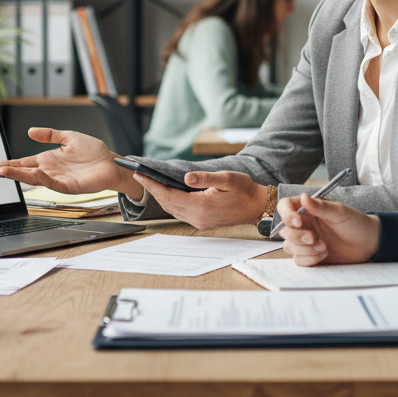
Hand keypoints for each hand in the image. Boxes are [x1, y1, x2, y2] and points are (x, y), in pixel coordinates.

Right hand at [0, 127, 137, 196]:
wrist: (111, 163)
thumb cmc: (94, 152)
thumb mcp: (69, 137)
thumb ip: (49, 135)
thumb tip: (30, 130)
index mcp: (48, 159)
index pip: (24, 162)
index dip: (9, 164)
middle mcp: (50, 171)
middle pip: (24, 172)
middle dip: (7, 172)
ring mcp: (58, 179)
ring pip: (35, 179)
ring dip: (20, 176)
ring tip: (5, 172)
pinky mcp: (69, 186)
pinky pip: (53, 184)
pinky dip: (44, 179)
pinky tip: (35, 172)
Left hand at [130, 170, 265, 229]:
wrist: (257, 207)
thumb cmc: (244, 190)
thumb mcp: (227, 178)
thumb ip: (205, 178)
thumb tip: (185, 178)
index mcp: (201, 206)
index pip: (168, 195)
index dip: (152, 185)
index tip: (140, 174)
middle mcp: (197, 217)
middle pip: (167, 204)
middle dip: (152, 190)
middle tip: (140, 175)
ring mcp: (199, 222)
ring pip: (172, 209)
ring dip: (161, 196)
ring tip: (151, 182)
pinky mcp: (202, 222)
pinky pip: (180, 212)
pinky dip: (171, 201)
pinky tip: (169, 192)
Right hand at [277, 194, 380, 265]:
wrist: (368, 243)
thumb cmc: (355, 223)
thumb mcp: (339, 212)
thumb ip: (320, 206)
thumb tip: (304, 197)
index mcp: (307, 209)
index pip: (285, 207)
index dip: (286, 214)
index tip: (298, 221)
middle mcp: (303, 224)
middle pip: (284, 230)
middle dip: (297, 236)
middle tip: (314, 237)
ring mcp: (305, 241)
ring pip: (289, 246)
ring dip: (305, 249)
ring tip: (324, 246)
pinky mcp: (310, 255)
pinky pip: (298, 260)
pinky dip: (310, 259)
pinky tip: (325, 254)